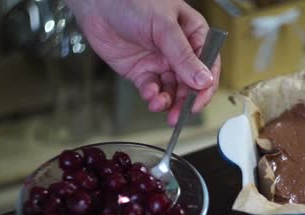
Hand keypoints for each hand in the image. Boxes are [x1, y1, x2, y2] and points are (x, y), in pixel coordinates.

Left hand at [66, 0, 220, 124]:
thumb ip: (183, 56)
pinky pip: (152, 89)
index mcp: (193, 34)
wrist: (97, 2)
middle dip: (185, 100)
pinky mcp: (142, 71)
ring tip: (159, 105)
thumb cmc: (132, 1)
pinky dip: (152, 95)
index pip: (208, 65)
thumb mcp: (164, 27)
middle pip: (191, 83)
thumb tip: (203, 80)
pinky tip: (149, 94)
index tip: (198, 102)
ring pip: (172, 90)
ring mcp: (160, 61)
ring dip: (168, 101)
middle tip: (179, 114)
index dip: (206, 86)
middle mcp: (179, 51)